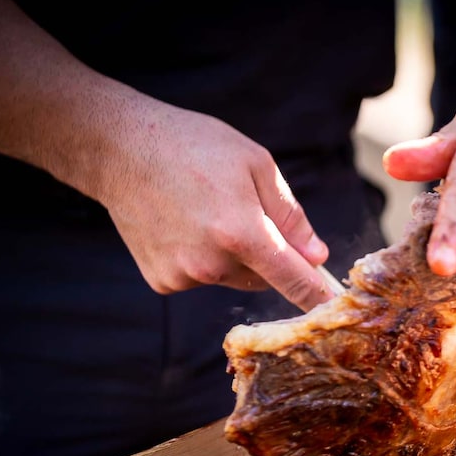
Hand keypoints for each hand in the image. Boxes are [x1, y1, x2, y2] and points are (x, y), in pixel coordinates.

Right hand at [96, 104, 337, 311]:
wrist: (119, 148)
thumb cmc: (194, 146)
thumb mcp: (257, 164)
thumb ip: (290, 216)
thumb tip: (315, 256)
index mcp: (241, 232)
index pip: (293, 279)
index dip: (317, 295)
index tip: (335, 309)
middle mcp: (211, 263)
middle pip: (264, 276)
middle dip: (266, 253)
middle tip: (240, 210)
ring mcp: (183, 276)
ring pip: (232, 277)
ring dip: (232, 256)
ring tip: (206, 212)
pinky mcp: (162, 281)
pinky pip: (200, 278)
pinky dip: (200, 258)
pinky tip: (182, 225)